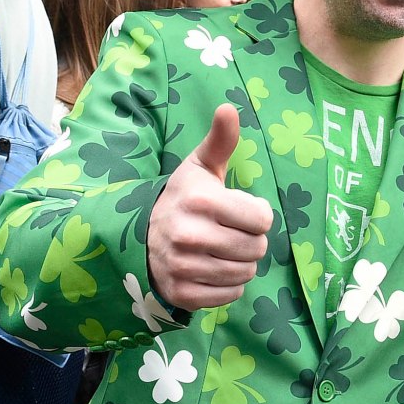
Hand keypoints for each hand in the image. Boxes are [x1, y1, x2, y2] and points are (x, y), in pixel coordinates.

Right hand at [147, 104, 272, 310]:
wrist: (140, 236)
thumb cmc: (184, 198)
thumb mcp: (201, 166)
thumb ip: (221, 140)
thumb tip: (229, 108)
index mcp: (201, 201)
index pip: (263, 219)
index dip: (257, 215)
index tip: (240, 211)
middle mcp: (189, 235)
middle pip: (257, 248)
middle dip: (252, 240)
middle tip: (232, 232)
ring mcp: (183, 267)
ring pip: (246, 273)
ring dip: (241, 263)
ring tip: (222, 250)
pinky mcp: (181, 294)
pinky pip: (230, 295)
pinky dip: (229, 285)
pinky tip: (213, 269)